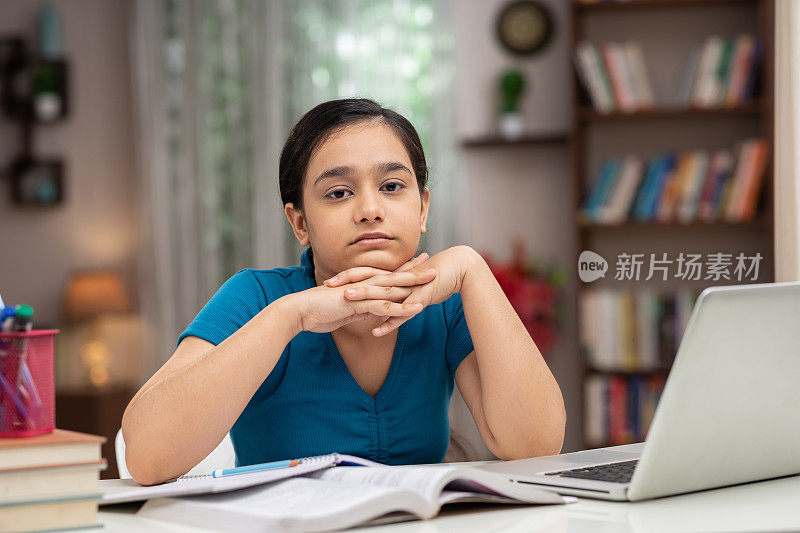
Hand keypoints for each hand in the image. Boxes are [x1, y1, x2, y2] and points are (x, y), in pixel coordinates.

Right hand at [289, 253, 436, 333]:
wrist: (300, 311)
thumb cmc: (318, 311)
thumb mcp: (344, 311)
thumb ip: (358, 309)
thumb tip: (370, 313)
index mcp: (360, 285)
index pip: (385, 275)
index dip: (403, 271)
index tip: (418, 265)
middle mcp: (363, 285)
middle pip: (393, 277)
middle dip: (414, 271)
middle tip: (433, 265)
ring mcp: (361, 293)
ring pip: (393, 288)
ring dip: (415, 285)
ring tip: (433, 282)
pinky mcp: (358, 304)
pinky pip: (385, 306)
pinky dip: (402, 308)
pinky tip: (417, 308)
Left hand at [326, 246, 476, 336]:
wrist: (460, 269)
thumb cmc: (436, 277)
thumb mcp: (412, 285)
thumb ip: (397, 292)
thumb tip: (383, 302)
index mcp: (394, 276)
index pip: (366, 274)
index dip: (347, 277)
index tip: (328, 282)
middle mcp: (398, 280)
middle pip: (369, 280)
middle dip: (347, 284)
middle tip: (326, 287)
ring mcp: (408, 290)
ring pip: (383, 294)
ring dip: (364, 298)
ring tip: (345, 302)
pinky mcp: (420, 300)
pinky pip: (402, 314)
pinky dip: (389, 322)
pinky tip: (375, 331)